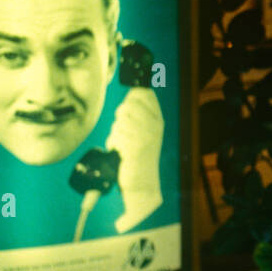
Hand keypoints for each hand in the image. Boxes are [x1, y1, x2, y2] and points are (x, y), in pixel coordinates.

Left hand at [106, 87, 163, 231]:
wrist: (142, 182)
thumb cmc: (139, 155)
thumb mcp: (144, 130)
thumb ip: (140, 111)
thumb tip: (134, 88)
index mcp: (158, 119)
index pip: (144, 93)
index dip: (132, 97)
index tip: (129, 111)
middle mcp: (155, 125)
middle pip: (128, 105)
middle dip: (120, 117)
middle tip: (125, 131)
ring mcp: (146, 135)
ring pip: (119, 121)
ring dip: (116, 133)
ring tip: (124, 144)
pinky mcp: (134, 146)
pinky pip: (115, 136)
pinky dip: (113, 144)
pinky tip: (121, 152)